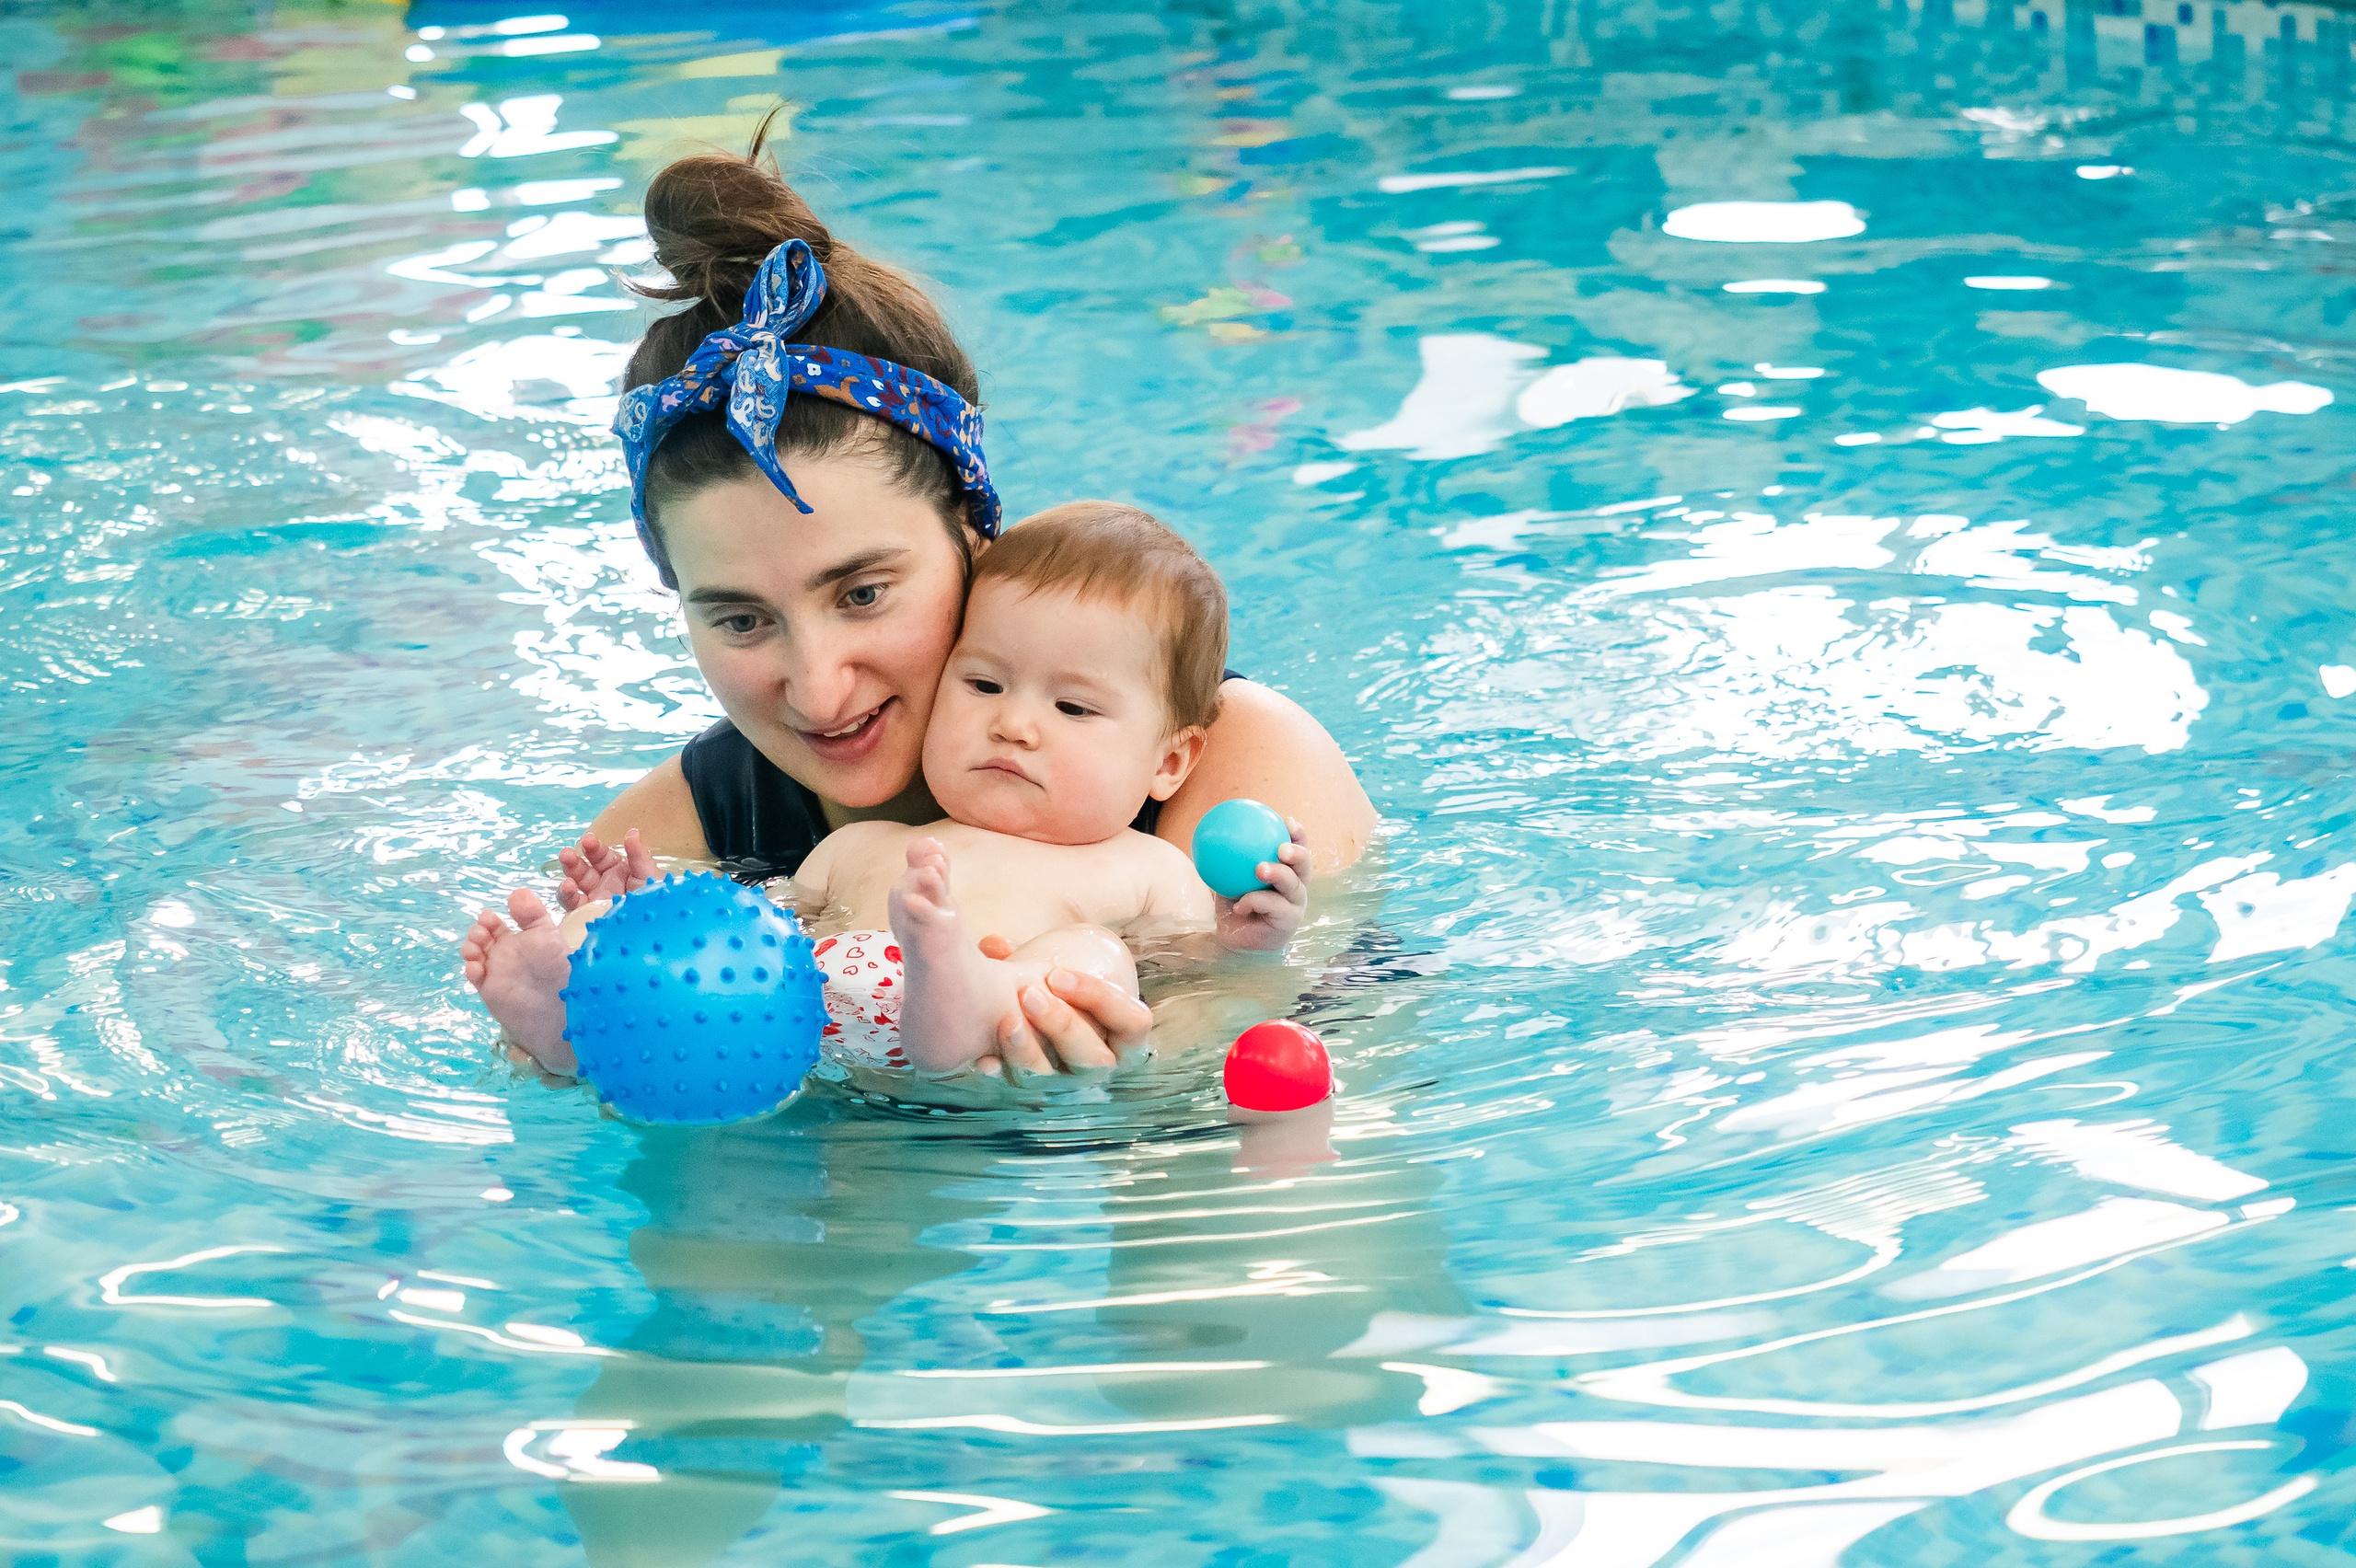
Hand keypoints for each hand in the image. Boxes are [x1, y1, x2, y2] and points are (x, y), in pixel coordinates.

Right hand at [556, 827, 655, 910]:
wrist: (657, 930)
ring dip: (566, 879)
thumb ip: (639, 855)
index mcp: (618, 872)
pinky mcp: (587, 918)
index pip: (600, 855)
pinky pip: (573, 906)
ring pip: (573, 887)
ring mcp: (594, 902)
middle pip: (582, 869)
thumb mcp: (650, 876)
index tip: (588, 840)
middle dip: (572, 861)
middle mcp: (603, 885)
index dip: (593, 847)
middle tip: (566, 854)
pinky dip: (567, 897)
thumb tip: (632, 832)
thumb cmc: (658, 902)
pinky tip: (568, 889)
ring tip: (566, 876)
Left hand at [977, 967, 1153, 1085]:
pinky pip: (1018, 1086)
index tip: (1057, 975)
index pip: (1132, 1022)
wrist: (1048, 1000)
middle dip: (1061, 1025)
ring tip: (1006, 1023)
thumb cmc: (1066, 979)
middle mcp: (1101, 1065)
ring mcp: (1066, 1081)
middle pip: (1092, 1058)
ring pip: (1053, 1078)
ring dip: (1028, 1052)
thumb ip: (1037, 956)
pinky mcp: (1032, 1087)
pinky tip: (985, 1060)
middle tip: (1029, 995)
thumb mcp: (1067, 963)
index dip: (1097, 997)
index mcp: (1126, 1034)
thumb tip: (994, 946)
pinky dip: (1001, 1073)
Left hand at [1215, 817, 1309, 951]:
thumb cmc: (1234, 906)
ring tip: (1260, 868)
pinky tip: (1239, 904)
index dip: (1298, 835)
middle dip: (1297, 853)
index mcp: (1288, 874)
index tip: (1287, 821)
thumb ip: (1231, 860)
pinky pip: (1272, 906)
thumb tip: (1213, 832)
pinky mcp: (1288, 923)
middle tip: (1281, 846)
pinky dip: (1253, 901)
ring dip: (1277, 874)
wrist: (1234, 940)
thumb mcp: (1231, 879)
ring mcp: (1295, 907)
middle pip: (1305, 866)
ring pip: (1293, 886)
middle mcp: (1296, 889)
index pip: (1298, 850)